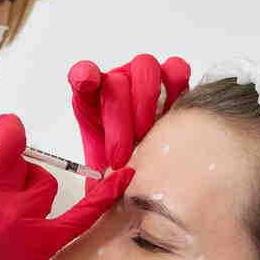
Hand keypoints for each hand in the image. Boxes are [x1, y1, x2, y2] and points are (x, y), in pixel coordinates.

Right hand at [0, 70, 133, 259]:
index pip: (8, 138)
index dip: (4, 131)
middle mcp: (3, 211)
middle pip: (25, 160)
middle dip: (7, 159)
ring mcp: (26, 234)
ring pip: (45, 185)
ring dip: (27, 181)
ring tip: (1, 195)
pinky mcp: (39, 251)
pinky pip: (80, 220)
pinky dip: (102, 199)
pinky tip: (123, 176)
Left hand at [69, 54, 189, 181]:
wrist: (145, 164)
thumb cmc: (122, 167)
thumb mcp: (102, 176)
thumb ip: (96, 175)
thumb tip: (101, 190)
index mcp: (92, 99)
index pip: (82, 76)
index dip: (84, 75)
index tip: (86, 82)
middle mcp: (117, 81)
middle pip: (117, 82)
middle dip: (120, 119)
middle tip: (122, 153)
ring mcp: (143, 76)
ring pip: (146, 69)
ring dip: (147, 104)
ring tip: (148, 135)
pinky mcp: (172, 77)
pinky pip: (177, 69)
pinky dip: (177, 86)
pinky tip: (172, 112)